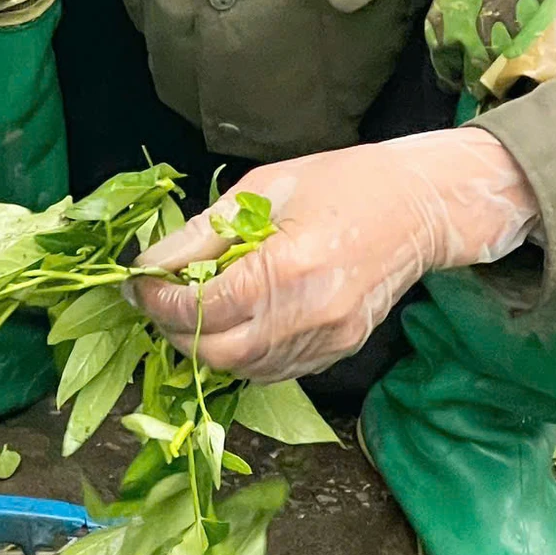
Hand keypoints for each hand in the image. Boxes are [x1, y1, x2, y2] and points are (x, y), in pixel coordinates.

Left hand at [131, 128, 539, 381]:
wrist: (417, 206)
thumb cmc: (341, 183)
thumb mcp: (262, 190)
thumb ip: (203, 233)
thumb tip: (150, 264)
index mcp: (286, 266)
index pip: (201, 307)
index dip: (159, 302)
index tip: (139, 288)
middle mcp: (307, 314)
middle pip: (218, 352)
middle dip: (176, 333)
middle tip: (160, 304)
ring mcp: (328, 339)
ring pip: (245, 370)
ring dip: (208, 348)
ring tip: (194, 314)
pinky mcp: (340, 350)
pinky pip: (276, 371)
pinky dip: (244, 356)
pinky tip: (236, 325)